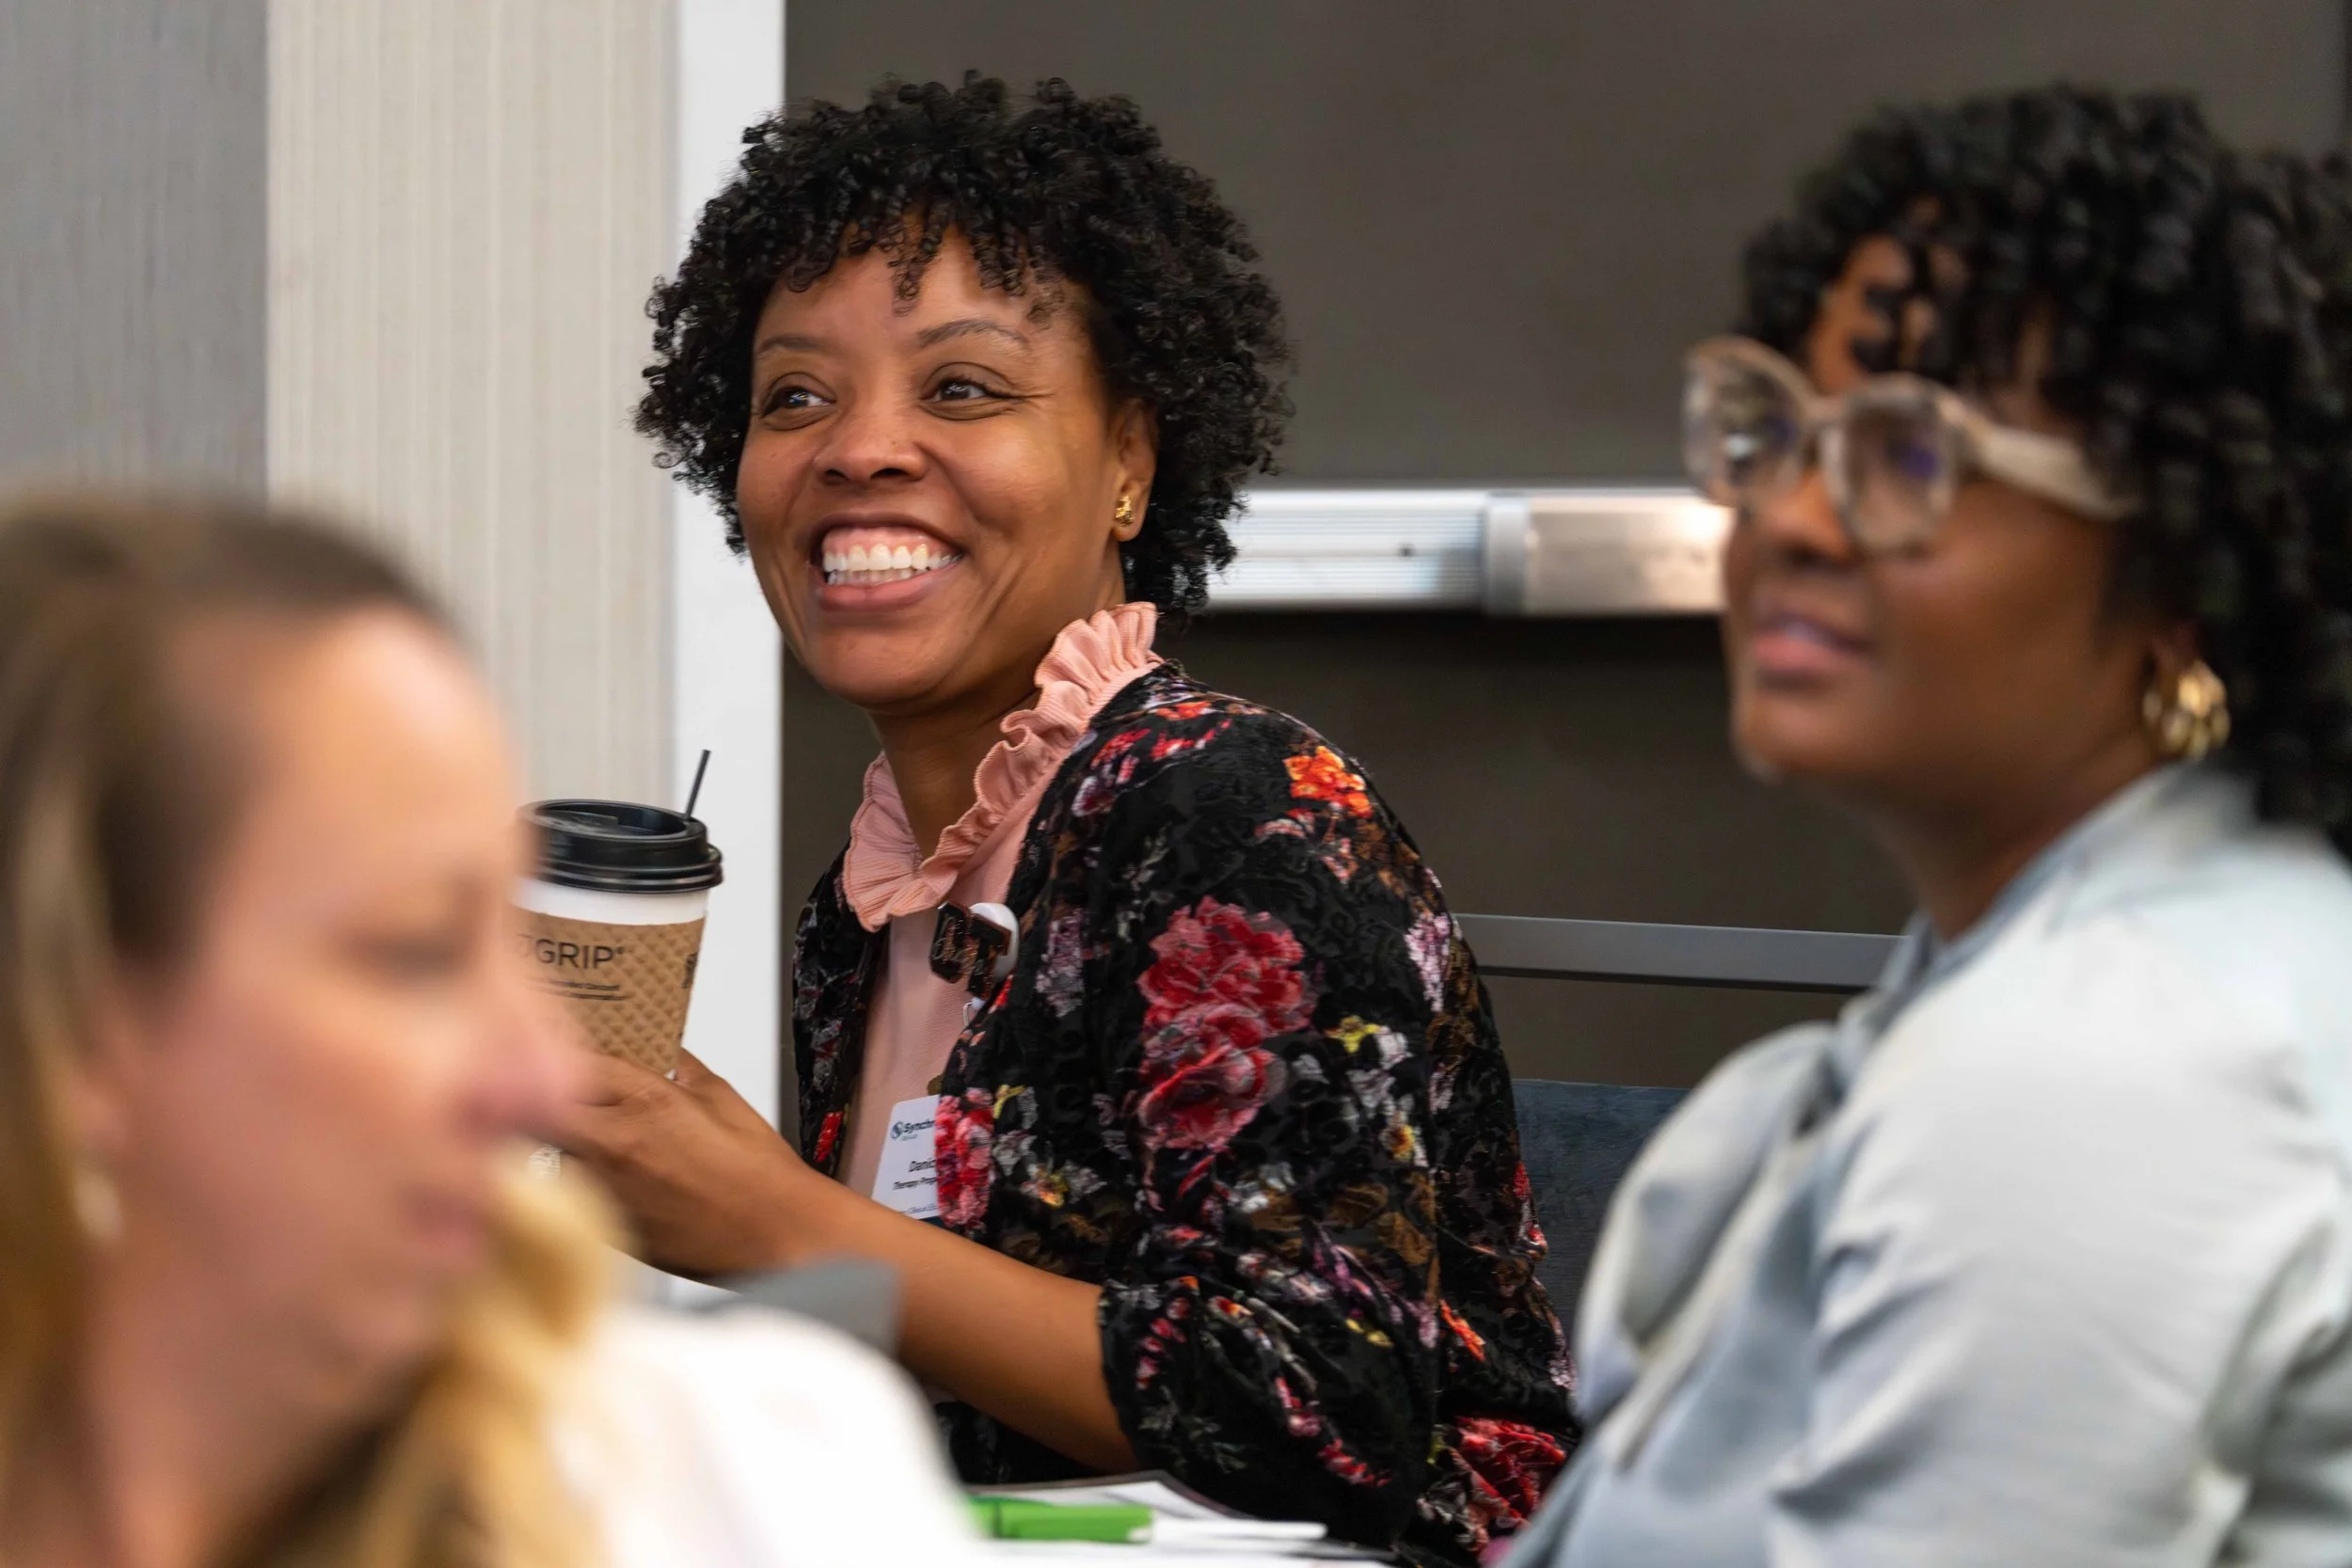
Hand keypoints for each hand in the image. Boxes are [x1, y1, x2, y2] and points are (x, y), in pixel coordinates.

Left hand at [551, 1048, 812, 1277]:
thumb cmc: (758, 1175)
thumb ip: (684, 1070)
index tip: (576, 1057)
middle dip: (556, 1102)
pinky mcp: (606, 1226)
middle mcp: (616, 1145)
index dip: (576, 1057)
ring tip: (594, 1146)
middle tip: (575, 1101)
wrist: (771, 1234)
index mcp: (647, 1102)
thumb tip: (668, 1055)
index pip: (583, 1062)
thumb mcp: (723, 1098)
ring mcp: (606, 1188)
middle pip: (549, 1110)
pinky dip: (583, 1187)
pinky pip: (573, 1197)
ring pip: (553, 1157)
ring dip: (565, 1146)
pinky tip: (615, 1185)